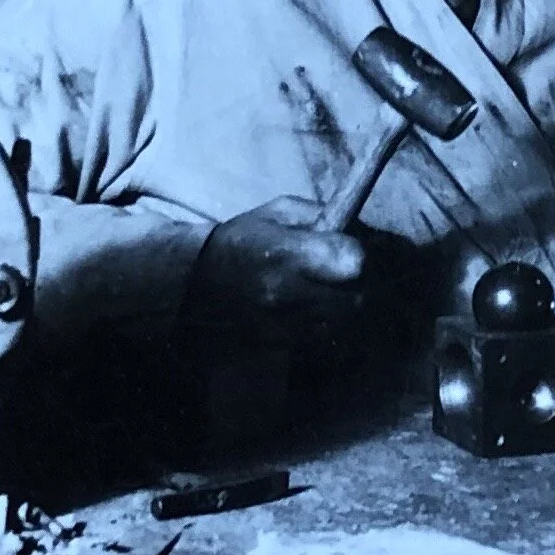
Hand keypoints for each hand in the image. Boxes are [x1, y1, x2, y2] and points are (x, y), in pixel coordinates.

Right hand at [185, 196, 364, 342]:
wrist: (195, 283)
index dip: (359, 255)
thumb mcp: (278, 212)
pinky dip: (328, 323)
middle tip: (344, 272)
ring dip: (345, 305)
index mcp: (288, 253)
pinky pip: (325, 336)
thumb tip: (357, 226)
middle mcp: (289, 292)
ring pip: (344, 321)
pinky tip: (315, 307)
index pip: (352, 262)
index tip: (350, 250)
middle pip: (356, 297)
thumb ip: (320, 215)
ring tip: (329, 289)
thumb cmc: (241, 239)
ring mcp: (286, 323)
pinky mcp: (282, 343)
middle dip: (358, 283)